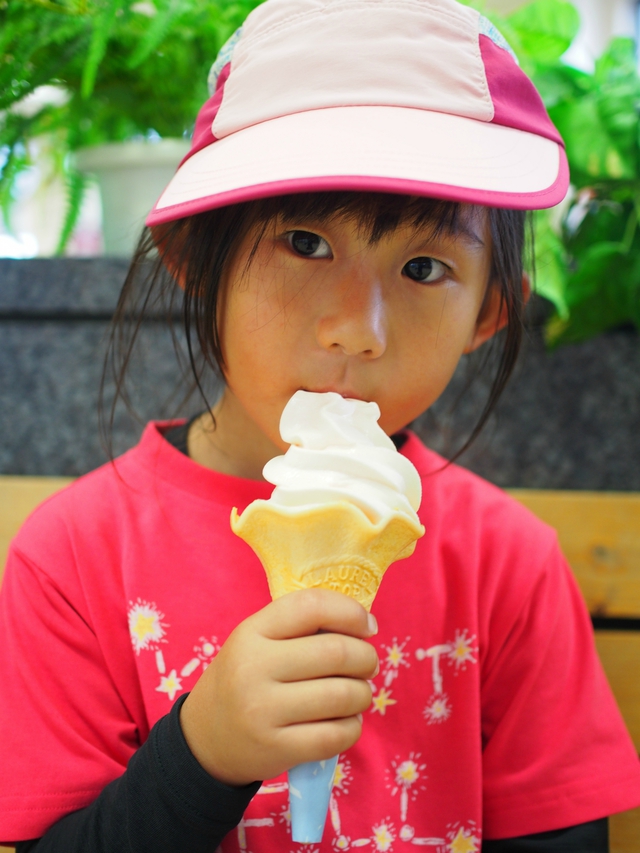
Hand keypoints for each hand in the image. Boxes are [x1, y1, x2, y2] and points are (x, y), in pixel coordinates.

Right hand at [179, 588, 378, 785]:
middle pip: (336, 652)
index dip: (350, 612)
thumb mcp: (258, 641)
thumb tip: (364, 625)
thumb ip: (301, 627)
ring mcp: (263, 711)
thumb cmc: (244, 679)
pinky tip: (345, 721)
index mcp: (251, 632)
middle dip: (366, 658)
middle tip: (367, 665)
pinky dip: (353, 727)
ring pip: (343, 695)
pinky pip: (336, 735)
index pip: (311, 606)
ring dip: (363, 694)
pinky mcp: (276, 749)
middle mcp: (254, 668)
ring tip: (357, 694)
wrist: (204, 738)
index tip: (367, 626)